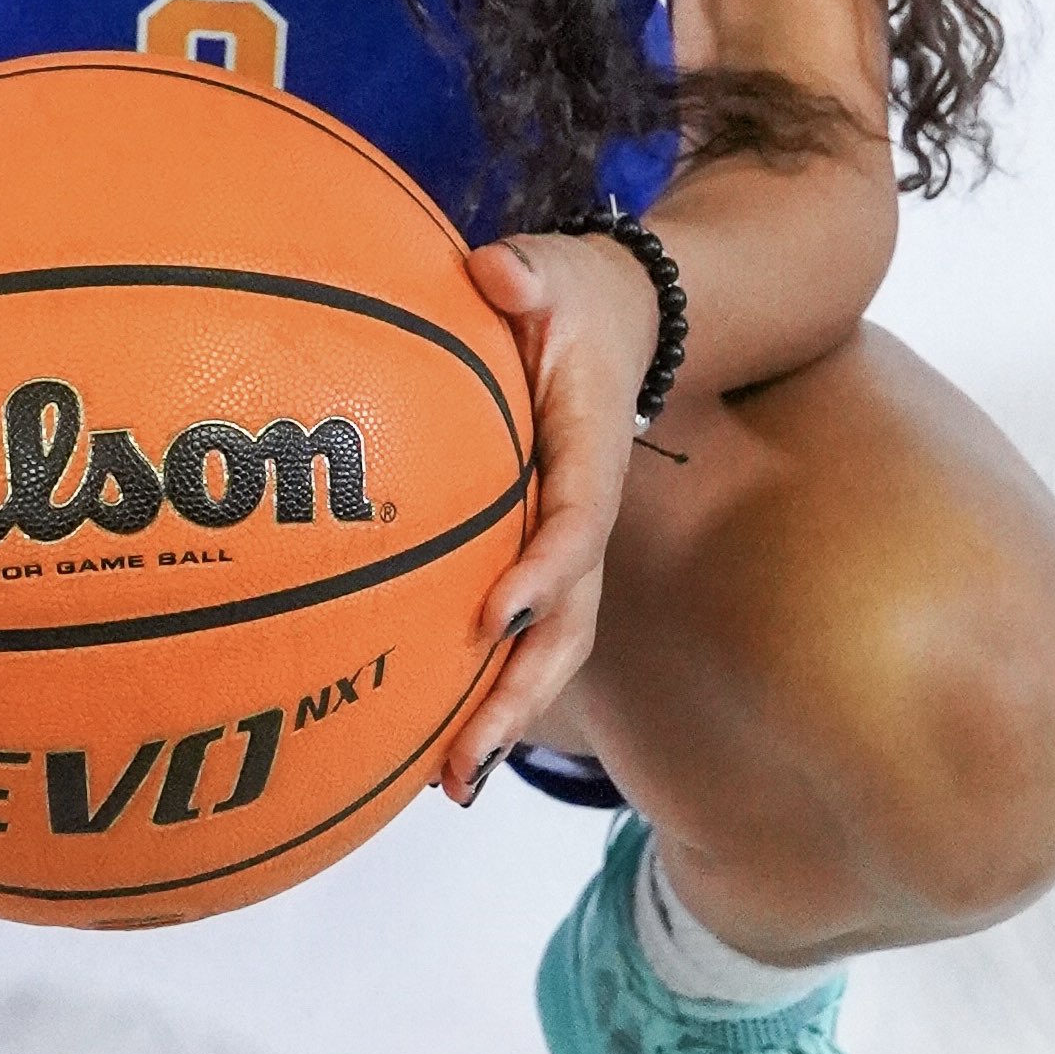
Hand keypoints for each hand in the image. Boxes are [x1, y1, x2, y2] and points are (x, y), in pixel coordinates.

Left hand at [441, 230, 661, 804]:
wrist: (622, 320)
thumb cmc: (572, 297)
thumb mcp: (555, 271)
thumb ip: (528, 273)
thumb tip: (498, 272)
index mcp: (590, 452)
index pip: (576, 522)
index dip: (543, 572)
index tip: (492, 616)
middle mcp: (585, 514)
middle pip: (569, 621)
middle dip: (522, 694)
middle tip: (464, 761)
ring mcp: (568, 546)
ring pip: (551, 646)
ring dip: (508, 715)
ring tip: (448, 782)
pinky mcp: (542, 557)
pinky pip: (522, 633)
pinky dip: (489, 687)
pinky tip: (432, 740)